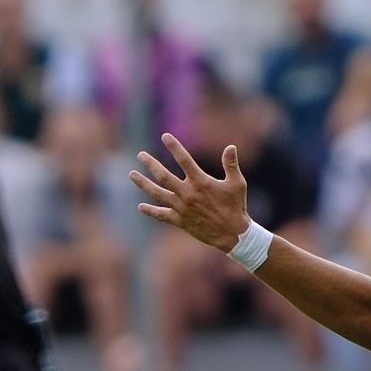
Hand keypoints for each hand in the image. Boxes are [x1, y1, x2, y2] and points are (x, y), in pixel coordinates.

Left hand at [131, 133, 250, 250]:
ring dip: (144, 184)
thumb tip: (230, 146)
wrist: (232, 235)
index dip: (174, 147)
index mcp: (201, 182)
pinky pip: (162, 215)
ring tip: (132, 175)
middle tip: (140, 155)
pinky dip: (151, 211)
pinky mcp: (180, 221)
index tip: (165, 136)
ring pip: (158, 194)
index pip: (184, 160)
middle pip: (164, 176)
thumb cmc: (236, 207)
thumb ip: (231, 165)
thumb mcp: (237, 184)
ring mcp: (182, 208)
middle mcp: (188, 194)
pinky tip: (141, 207)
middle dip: (151, 164)